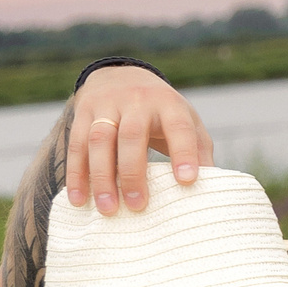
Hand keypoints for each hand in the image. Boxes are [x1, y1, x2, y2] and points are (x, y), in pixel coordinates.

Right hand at [70, 67, 214, 215]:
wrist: (123, 76)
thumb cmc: (164, 113)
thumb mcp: (187, 123)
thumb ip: (199, 152)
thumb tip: (210, 191)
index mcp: (168, 104)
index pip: (178, 128)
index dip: (184, 153)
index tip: (187, 181)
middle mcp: (137, 100)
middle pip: (131, 135)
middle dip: (133, 172)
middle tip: (138, 206)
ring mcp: (107, 104)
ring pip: (99, 140)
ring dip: (101, 177)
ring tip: (107, 209)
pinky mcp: (84, 112)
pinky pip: (76, 143)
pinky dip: (76, 174)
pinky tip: (78, 199)